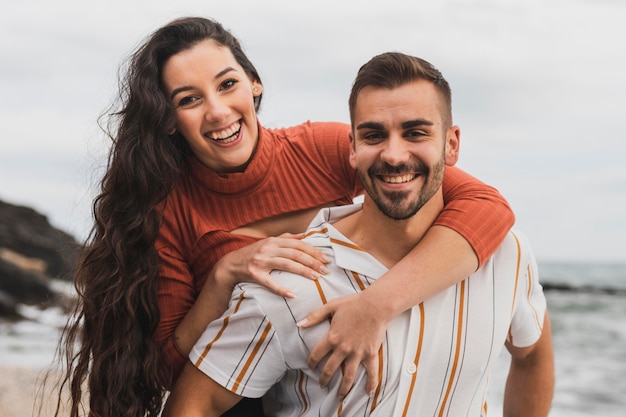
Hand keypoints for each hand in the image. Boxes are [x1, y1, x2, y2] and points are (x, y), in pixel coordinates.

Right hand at [213, 233, 329, 297]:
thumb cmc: (253, 253)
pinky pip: (270, 283)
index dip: (313, 251)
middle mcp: (268, 249)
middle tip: (326, 270)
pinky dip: (281, 289)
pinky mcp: (254, 274)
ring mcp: (261, 261)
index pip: (298, 244)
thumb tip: (304, 235)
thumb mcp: (268, 242)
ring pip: (286, 265)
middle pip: (295, 254)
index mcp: (274, 241)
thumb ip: (286, 238)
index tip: (326, 258)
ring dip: (303, 271)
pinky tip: (292, 295)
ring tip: (316, 277)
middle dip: (313, 261)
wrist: (230, 264)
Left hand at [299, 292, 388, 397]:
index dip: (311, 362)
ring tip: (339, 396)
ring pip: (348, 376)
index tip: (310, 366)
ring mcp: (357, 353)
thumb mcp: (331, 306)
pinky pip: (371, 372)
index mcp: (332, 337)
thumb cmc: (353, 304)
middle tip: (322, 385)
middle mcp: (343, 348)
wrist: (375, 305)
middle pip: (330, 369)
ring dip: (343, 388)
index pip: (317, 354)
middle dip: (324, 379)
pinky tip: (368, 393)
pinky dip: (370, 384)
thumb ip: (314, 316)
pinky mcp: (370, 354)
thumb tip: (299, 324)